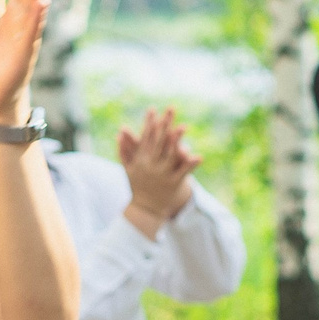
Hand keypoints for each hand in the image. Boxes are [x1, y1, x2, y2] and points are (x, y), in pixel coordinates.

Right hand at [117, 107, 200, 225]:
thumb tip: (119, 132)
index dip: (149, 123)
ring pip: (170, 154)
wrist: (145, 209)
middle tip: (171, 109)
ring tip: (183, 126)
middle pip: (159, 141)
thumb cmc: (137, 186)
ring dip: (177, 140)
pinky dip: (190, 165)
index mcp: (141, 160)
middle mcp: (150, 165)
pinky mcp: (173, 183)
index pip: (145, 137)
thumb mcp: (128, 168)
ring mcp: (162, 174)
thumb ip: (124, 150)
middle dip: (164, 124)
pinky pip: (183, 172)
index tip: (152, 109)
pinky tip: (198, 156)